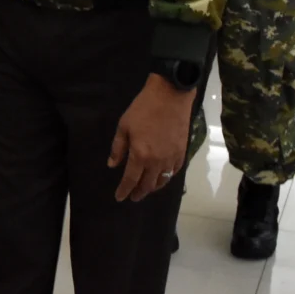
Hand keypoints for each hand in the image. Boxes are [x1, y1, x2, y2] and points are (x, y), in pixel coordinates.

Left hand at [108, 74, 195, 201]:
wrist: (170, 95)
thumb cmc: (143, 108)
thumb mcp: (124, 126)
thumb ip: (118, 148)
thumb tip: (112, 165)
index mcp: (140, 155)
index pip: (130, 180)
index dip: (124, 190)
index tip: (119, 198)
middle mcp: (156, 162)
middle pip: (147, 185)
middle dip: (139, 193)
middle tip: (133, 197)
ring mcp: (171, 158)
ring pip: (162, 181)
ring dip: (153, 188)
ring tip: (146, 189)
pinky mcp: (182, 152)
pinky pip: (175, 172)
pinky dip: (167, 177)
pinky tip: (163, 177)